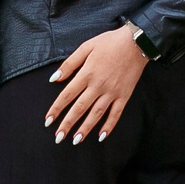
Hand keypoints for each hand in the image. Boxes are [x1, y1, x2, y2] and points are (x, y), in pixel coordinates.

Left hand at [46, 27, 147, 144]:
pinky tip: (101, 136)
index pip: (67, 95)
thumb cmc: (109, 42)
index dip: (56, 109)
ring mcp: (112, 92)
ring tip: (75, 140)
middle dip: (67, 125)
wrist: (136, 42)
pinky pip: (116, 114)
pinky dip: (109, 126)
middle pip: (79, 109)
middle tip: (58, 138)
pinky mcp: (124, 96)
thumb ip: (69, 64)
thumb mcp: (86, 47)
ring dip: (85, 129)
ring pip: (96, 114)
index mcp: (86, 74)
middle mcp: (98, 86)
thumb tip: (54, 79)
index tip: (48, 121)